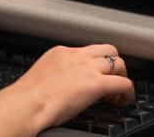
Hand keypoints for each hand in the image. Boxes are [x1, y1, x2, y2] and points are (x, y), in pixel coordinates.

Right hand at [0, 44, 132, 136]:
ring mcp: (88, 69)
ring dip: (121, 77)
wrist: (26, 104)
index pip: (87, 51)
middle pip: (108, 50)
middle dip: (113, 65)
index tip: (93, 75)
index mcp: (61, 53)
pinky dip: (127, 93)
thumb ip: (54, 76)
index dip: (94, 64)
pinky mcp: (97, 84)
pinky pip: (123, 83)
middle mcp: (77, 56)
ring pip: (119, 64)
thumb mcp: (40, 77)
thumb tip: (59, 87)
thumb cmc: (26, 98)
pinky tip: (122, 101)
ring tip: (117, 92)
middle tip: (111, 80)